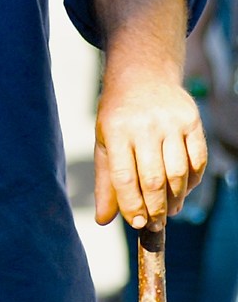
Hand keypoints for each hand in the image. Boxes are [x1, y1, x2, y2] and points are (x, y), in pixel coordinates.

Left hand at [94, 75, 208, 228]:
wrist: (143, 76)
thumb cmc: (118, 116)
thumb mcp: (104, 143)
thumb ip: (105, 182)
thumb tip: (103, 220)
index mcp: (116, 131)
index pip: (125, 177)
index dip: (132, 204)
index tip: (137, 224)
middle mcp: (144, 127)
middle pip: (154, 179)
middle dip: (155, 208)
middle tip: (155, 225)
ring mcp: (171, 123)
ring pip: (178, 172)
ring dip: (176, 198)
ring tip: (169, 211)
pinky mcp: (192, 121)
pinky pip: (197, 159)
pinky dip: (193, 181)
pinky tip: (184, 191)